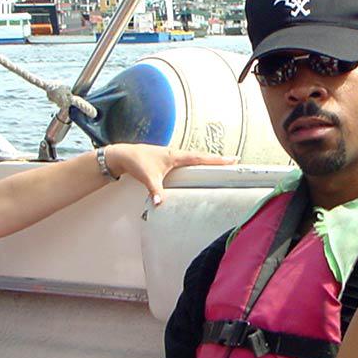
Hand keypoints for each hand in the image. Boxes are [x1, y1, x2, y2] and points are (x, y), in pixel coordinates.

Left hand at [103, 144, 235, 205]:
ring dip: (208, 160)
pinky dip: (197, 163)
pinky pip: (188, 161)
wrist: (123, 155)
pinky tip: (200, 168)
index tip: (231, 159)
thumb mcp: (148, 177)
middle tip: (233, 160)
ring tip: (222, 164)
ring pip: (195, 158)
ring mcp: (173, 156)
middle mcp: (177, 154)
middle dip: (217, 159)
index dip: (216, 160)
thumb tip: (160, 203)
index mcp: (176, 156)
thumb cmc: (137, 162)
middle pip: (201, 156)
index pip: (200, 158)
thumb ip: (155, 190)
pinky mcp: (168, 160)